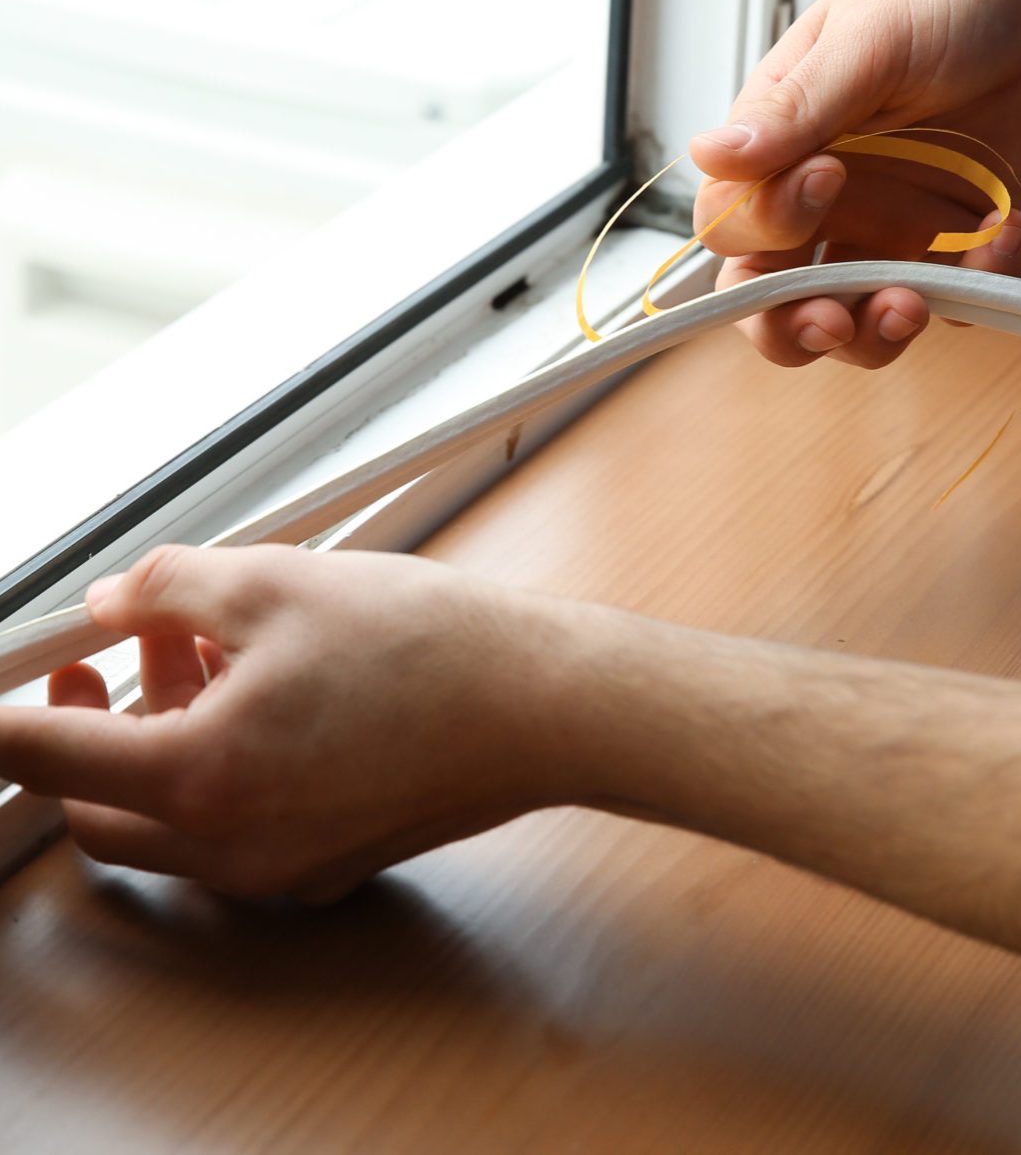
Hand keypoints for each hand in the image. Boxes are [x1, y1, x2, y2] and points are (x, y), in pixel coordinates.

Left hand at [2, 545, 573, 901]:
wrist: (541, 704)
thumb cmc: (428, 647)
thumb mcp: (274, 579)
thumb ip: (164, 588)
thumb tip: (109, 600)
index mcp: (202, 777)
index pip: (45, 759)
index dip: (7, 717)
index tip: (8, 680)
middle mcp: (230, 845)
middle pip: (96, 807)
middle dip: (83, 727)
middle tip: (101, 657)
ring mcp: (278, 867)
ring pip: (166, 817)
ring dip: (156, 736)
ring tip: (203, 643)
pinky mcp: (323, 863)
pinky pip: (230, 826)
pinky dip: (215, 764)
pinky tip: (260, 685)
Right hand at [688, 0, 1020, 368]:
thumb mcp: (868, 41)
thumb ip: (794, 110)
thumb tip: (710, 155)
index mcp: (782, 141)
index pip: (731, 219)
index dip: (763, 225)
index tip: (828, 179)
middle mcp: (824, 195)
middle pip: (771, 293)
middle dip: (790, 323)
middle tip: (833, 320)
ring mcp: (887, 225)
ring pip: (850, 318)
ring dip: (872, 333)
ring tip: (914, 304)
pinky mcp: (950, 245)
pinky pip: (947, 299)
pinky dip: (972, 289)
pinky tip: (998, 236)